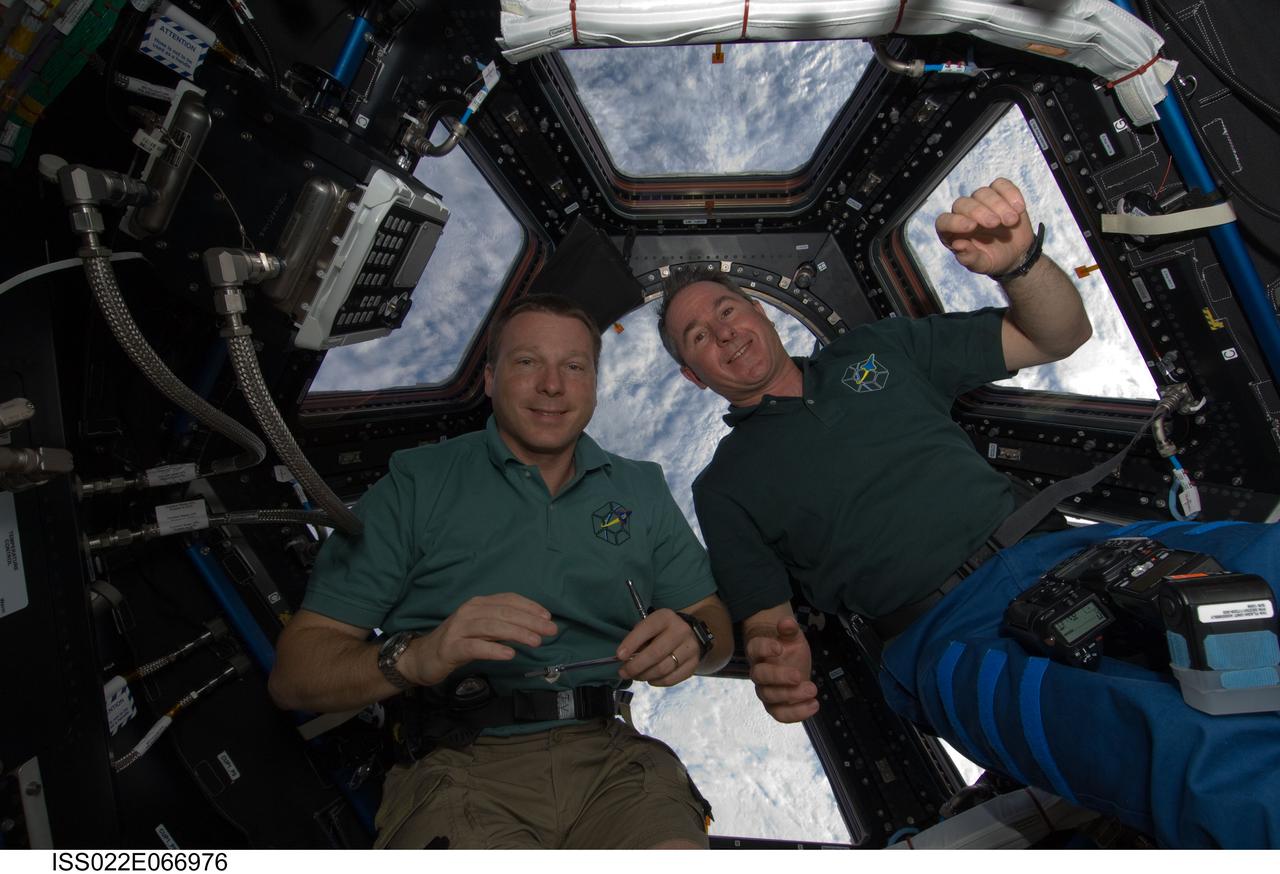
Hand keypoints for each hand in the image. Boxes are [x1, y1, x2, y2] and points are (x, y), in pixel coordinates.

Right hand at [405, 593, 556, 686]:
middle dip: (530, 621)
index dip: (530, 607)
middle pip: (504, 613)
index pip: (508, 600)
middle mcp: (469, 611)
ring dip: (517, 633)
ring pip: (492, 627)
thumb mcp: (482, 629)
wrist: (423, 657)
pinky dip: (494, 650)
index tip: (548, 617)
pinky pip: (475, 647)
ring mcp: (459, 629)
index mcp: (478, 604)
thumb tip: (534, 626)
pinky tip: (509, 654)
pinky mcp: (451, 647)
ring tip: (535, 641)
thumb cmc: (458, 642)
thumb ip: (503, 625)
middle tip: (550, 630)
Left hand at [615, 608, 699, 686]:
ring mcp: (690, 648)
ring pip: (663, 669)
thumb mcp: (650, 626)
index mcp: (665, 617)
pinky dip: (658, 682)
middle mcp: (680, 631)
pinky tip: (650, 679)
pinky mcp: (694, 664)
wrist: (690, 633)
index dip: (631, 643)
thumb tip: (625, 659)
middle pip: (655, 654)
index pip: (646, 629)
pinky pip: (672, 679)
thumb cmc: (661, 631)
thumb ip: (638, 639)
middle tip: (623, 672)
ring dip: (645, 676)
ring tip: (636, 676)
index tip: (619, 656)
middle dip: (635, 666)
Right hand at [745, 616, 817, 722]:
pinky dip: (796, 714)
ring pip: (769, 697)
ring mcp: (765, 691)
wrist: (789, 663)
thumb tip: (787, 622)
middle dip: (779, 677)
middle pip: (760, 677)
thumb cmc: (787, 648)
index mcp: (758, 652)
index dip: (765, 648)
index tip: (779, 647)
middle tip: (799, 676)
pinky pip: (780, 714)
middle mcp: (758, 673)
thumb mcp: (791, 636)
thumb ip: (789, 630)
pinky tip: (813, 705)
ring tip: (812, 690)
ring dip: (791, 696)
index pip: (755, 649)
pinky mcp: (775, 705)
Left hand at [935, 177, 1032, 276]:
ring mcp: (981, 202)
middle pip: (963, 203)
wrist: (1016, 254)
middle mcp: (963, 214)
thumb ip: (969, 258)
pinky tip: (1019, 208)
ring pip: (983, 193)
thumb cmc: (993, 260)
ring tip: (1011, 221)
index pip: (944, 221)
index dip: (955, 222)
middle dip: (979, 211)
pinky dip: (1010, 193)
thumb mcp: (982, 265)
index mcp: (952, 232)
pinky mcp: (999, 194)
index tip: (972, 226)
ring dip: (998, 205)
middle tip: (995, 223)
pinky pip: (1001, 185)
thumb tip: (957, 245)